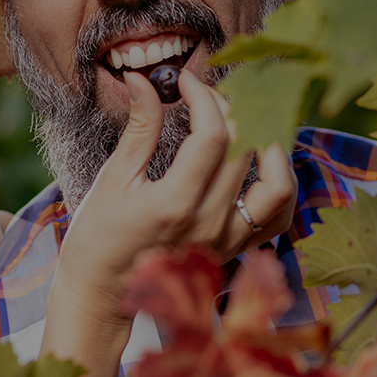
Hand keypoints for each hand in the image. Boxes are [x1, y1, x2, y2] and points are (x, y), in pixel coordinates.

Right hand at [47, 70, 295, 376]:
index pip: (213, 135)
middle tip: (209, 95)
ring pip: (278, 184)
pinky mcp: (234, 251)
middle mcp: (209, 224)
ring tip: (246, 124)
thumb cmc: (97, 239)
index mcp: (175, 204)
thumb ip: (139, 128)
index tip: (186, 81)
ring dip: (270, 146)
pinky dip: (280, 186)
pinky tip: (261, 164)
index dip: (204, 96)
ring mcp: (227, 241)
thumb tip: (143, 80)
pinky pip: (277, 218)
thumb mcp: (113, 179)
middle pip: (246, 149)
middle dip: (231, 109)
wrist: (101, 296)